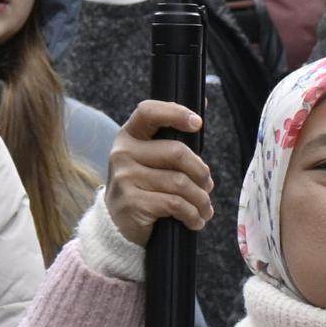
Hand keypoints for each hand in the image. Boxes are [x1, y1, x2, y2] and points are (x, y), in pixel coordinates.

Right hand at [106, 100, 218, 247]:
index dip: (176, 113)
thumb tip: (205, 101)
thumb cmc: (145, 185)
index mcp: (129, 135)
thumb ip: (174, 136)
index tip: (198, 124)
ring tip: (205, 208)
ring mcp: (124, 178)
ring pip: (180, 182)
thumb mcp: (153, 158)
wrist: (118, 225)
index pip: (149, 112)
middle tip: (208, 185)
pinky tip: (196, 220)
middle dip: (201, 172)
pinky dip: (192, 214)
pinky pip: (175, 204)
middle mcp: (122, 153)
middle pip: (176, 152)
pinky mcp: (131, 203)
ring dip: (201, 199)